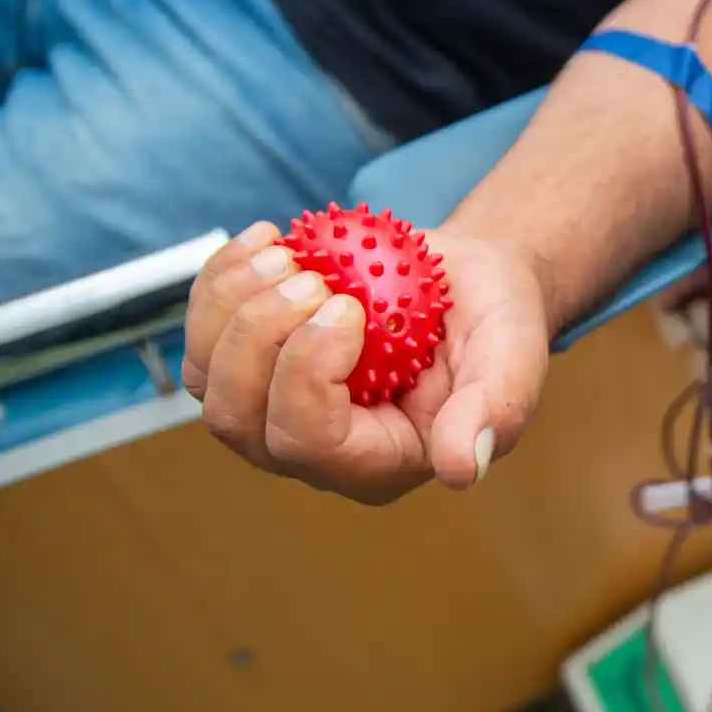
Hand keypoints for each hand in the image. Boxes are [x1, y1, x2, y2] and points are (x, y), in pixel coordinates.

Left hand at [181, 221, 550, 503]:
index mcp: (377, 464)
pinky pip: (200, 333)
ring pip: (206, 379)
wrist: (466, 287)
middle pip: (238, 419)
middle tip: (311, 276)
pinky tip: (268, 239)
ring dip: (230, 306)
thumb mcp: (512, 363)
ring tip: (284, 253)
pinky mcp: (250, 363)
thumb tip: (462, 471)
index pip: (308, 441)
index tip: (349, 306)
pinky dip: (220, 280)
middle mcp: (314, 451)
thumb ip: (494, 413)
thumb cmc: (493, 327)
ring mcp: (272, 408)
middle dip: (258, 338)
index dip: (308, 372)